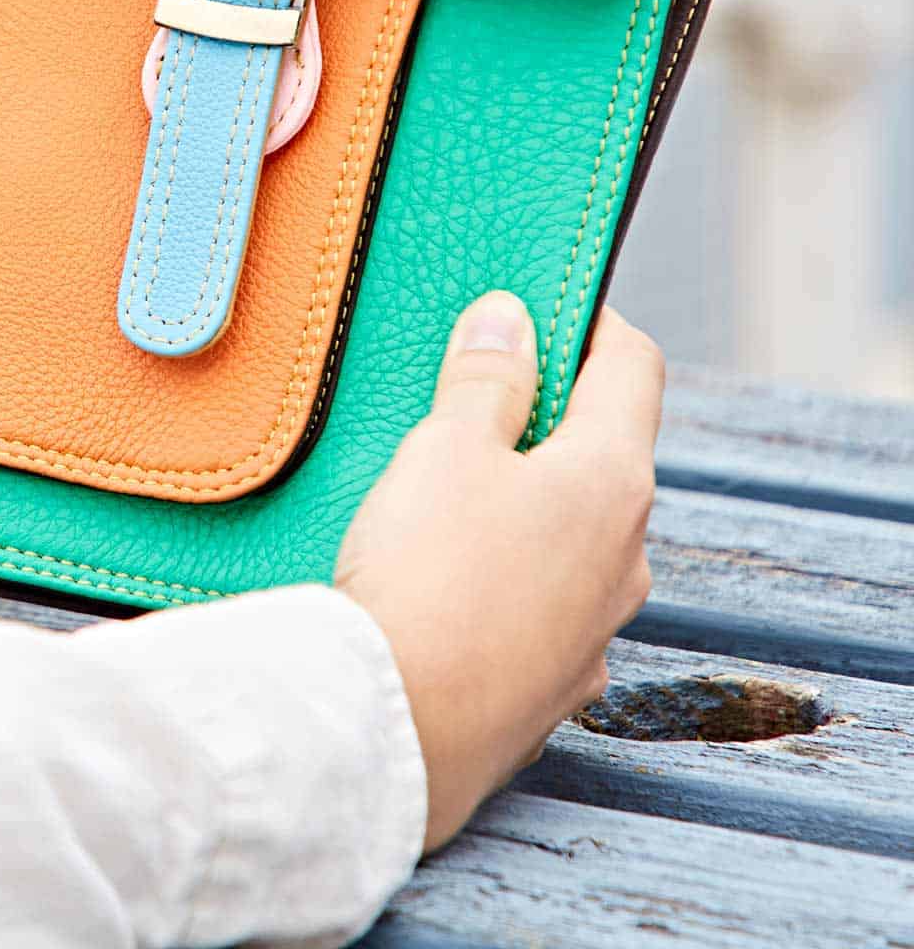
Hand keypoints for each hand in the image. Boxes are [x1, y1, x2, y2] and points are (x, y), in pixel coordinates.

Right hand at [334, 291, 659, 853]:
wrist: (396, 728)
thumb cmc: (427, 570)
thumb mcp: (446, 447)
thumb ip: (486, 379)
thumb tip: (514, 317)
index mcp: (613, 479)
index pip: (634, 367)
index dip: (590, 320)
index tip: (538, 302)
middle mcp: (626, 555)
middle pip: (601, 453)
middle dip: (542, 414)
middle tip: (466, 392)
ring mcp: (596, 628)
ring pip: (570, 534)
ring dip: (522, 498)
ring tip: (438, 486)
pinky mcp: (552, 684)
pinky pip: (539, 601)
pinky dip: (504, 571)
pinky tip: (441, 573)